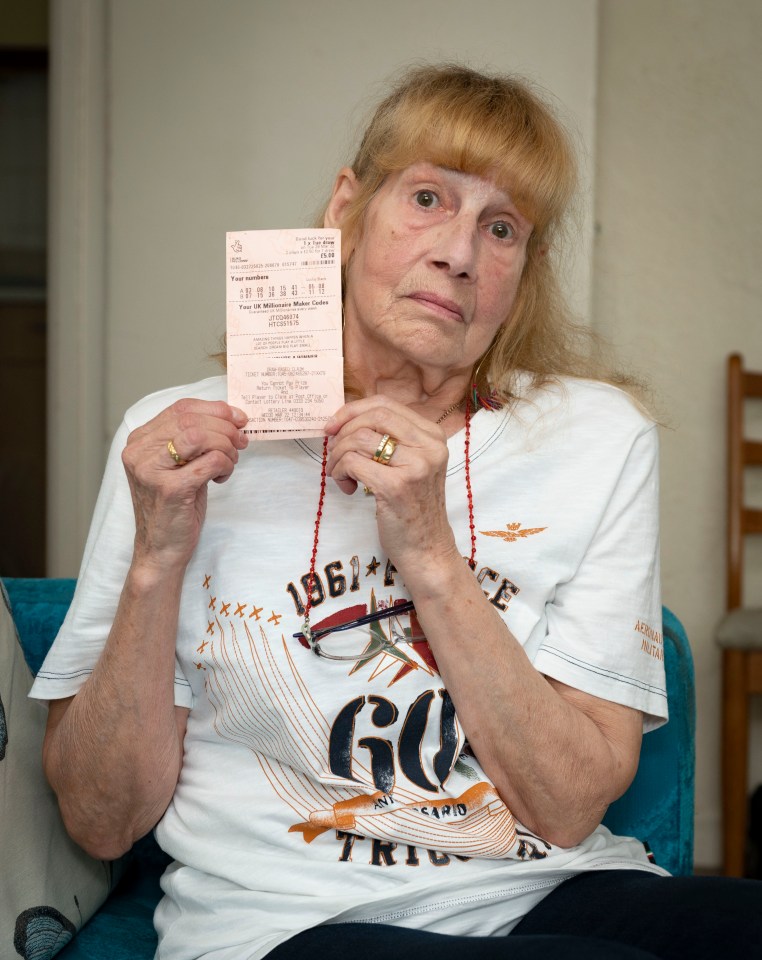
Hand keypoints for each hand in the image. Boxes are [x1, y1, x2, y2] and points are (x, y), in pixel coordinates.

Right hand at [122, 398, 248, 570]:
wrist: (161, 550)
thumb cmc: (174, 507)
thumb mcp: (179, 466)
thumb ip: (194, 440)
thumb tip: (231, 417)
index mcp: (139, 441)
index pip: (181, 408)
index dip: (215, 409)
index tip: (238, 418)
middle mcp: (139, 452)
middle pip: (192, 419)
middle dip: (225, 428)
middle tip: (241, 442)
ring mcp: (151, 470)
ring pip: (200, 436)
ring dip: (225, 446)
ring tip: (230, 462)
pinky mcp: (170, 488)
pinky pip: (210, 461)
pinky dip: (225, 465)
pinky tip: (221, 478)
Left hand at [324, 396, 460, 573]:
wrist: (427, 549)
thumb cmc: (412, 507)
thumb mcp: (411, 464)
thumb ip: (390, 439)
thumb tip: (344, 419)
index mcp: (433, 435)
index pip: (385, 405)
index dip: (352, 410)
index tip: (333, 426)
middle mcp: (429, 446)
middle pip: (373, 416)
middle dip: (343, 431)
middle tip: (333, 452)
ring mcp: (416, 465)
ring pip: (358, 438)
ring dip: (338, 456)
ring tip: (340, 474)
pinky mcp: (397, 486)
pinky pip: (353, 463)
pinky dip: (340, 472)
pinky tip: (347, 487)